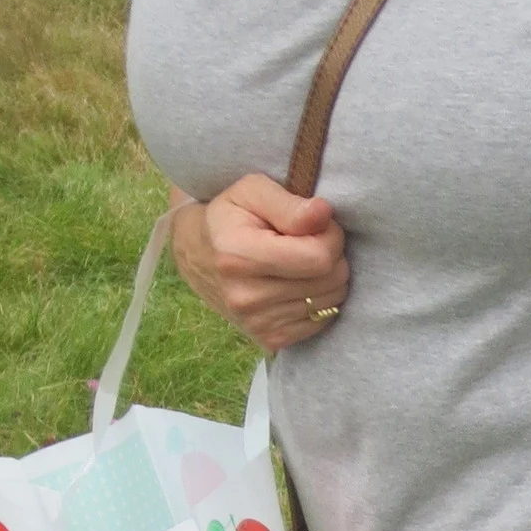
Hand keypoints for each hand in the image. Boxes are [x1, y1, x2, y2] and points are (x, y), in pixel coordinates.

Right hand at [170, 175, 350, 351]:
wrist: (198, 255)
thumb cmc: (230, 216)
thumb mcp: (251, 191)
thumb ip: (288, 204)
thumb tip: (324, 214)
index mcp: (239, 257)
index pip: (319, 258)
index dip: (331, 236)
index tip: (317, 225)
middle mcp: (245, 297)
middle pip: (330, 280)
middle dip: (332, 255)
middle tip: (309, 242)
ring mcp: (257, 323)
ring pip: (332, 300)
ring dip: (328, 277)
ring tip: (302, 261)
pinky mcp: (270, 340)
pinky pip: (323, 320)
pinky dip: (320, 299)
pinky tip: (298, 282)